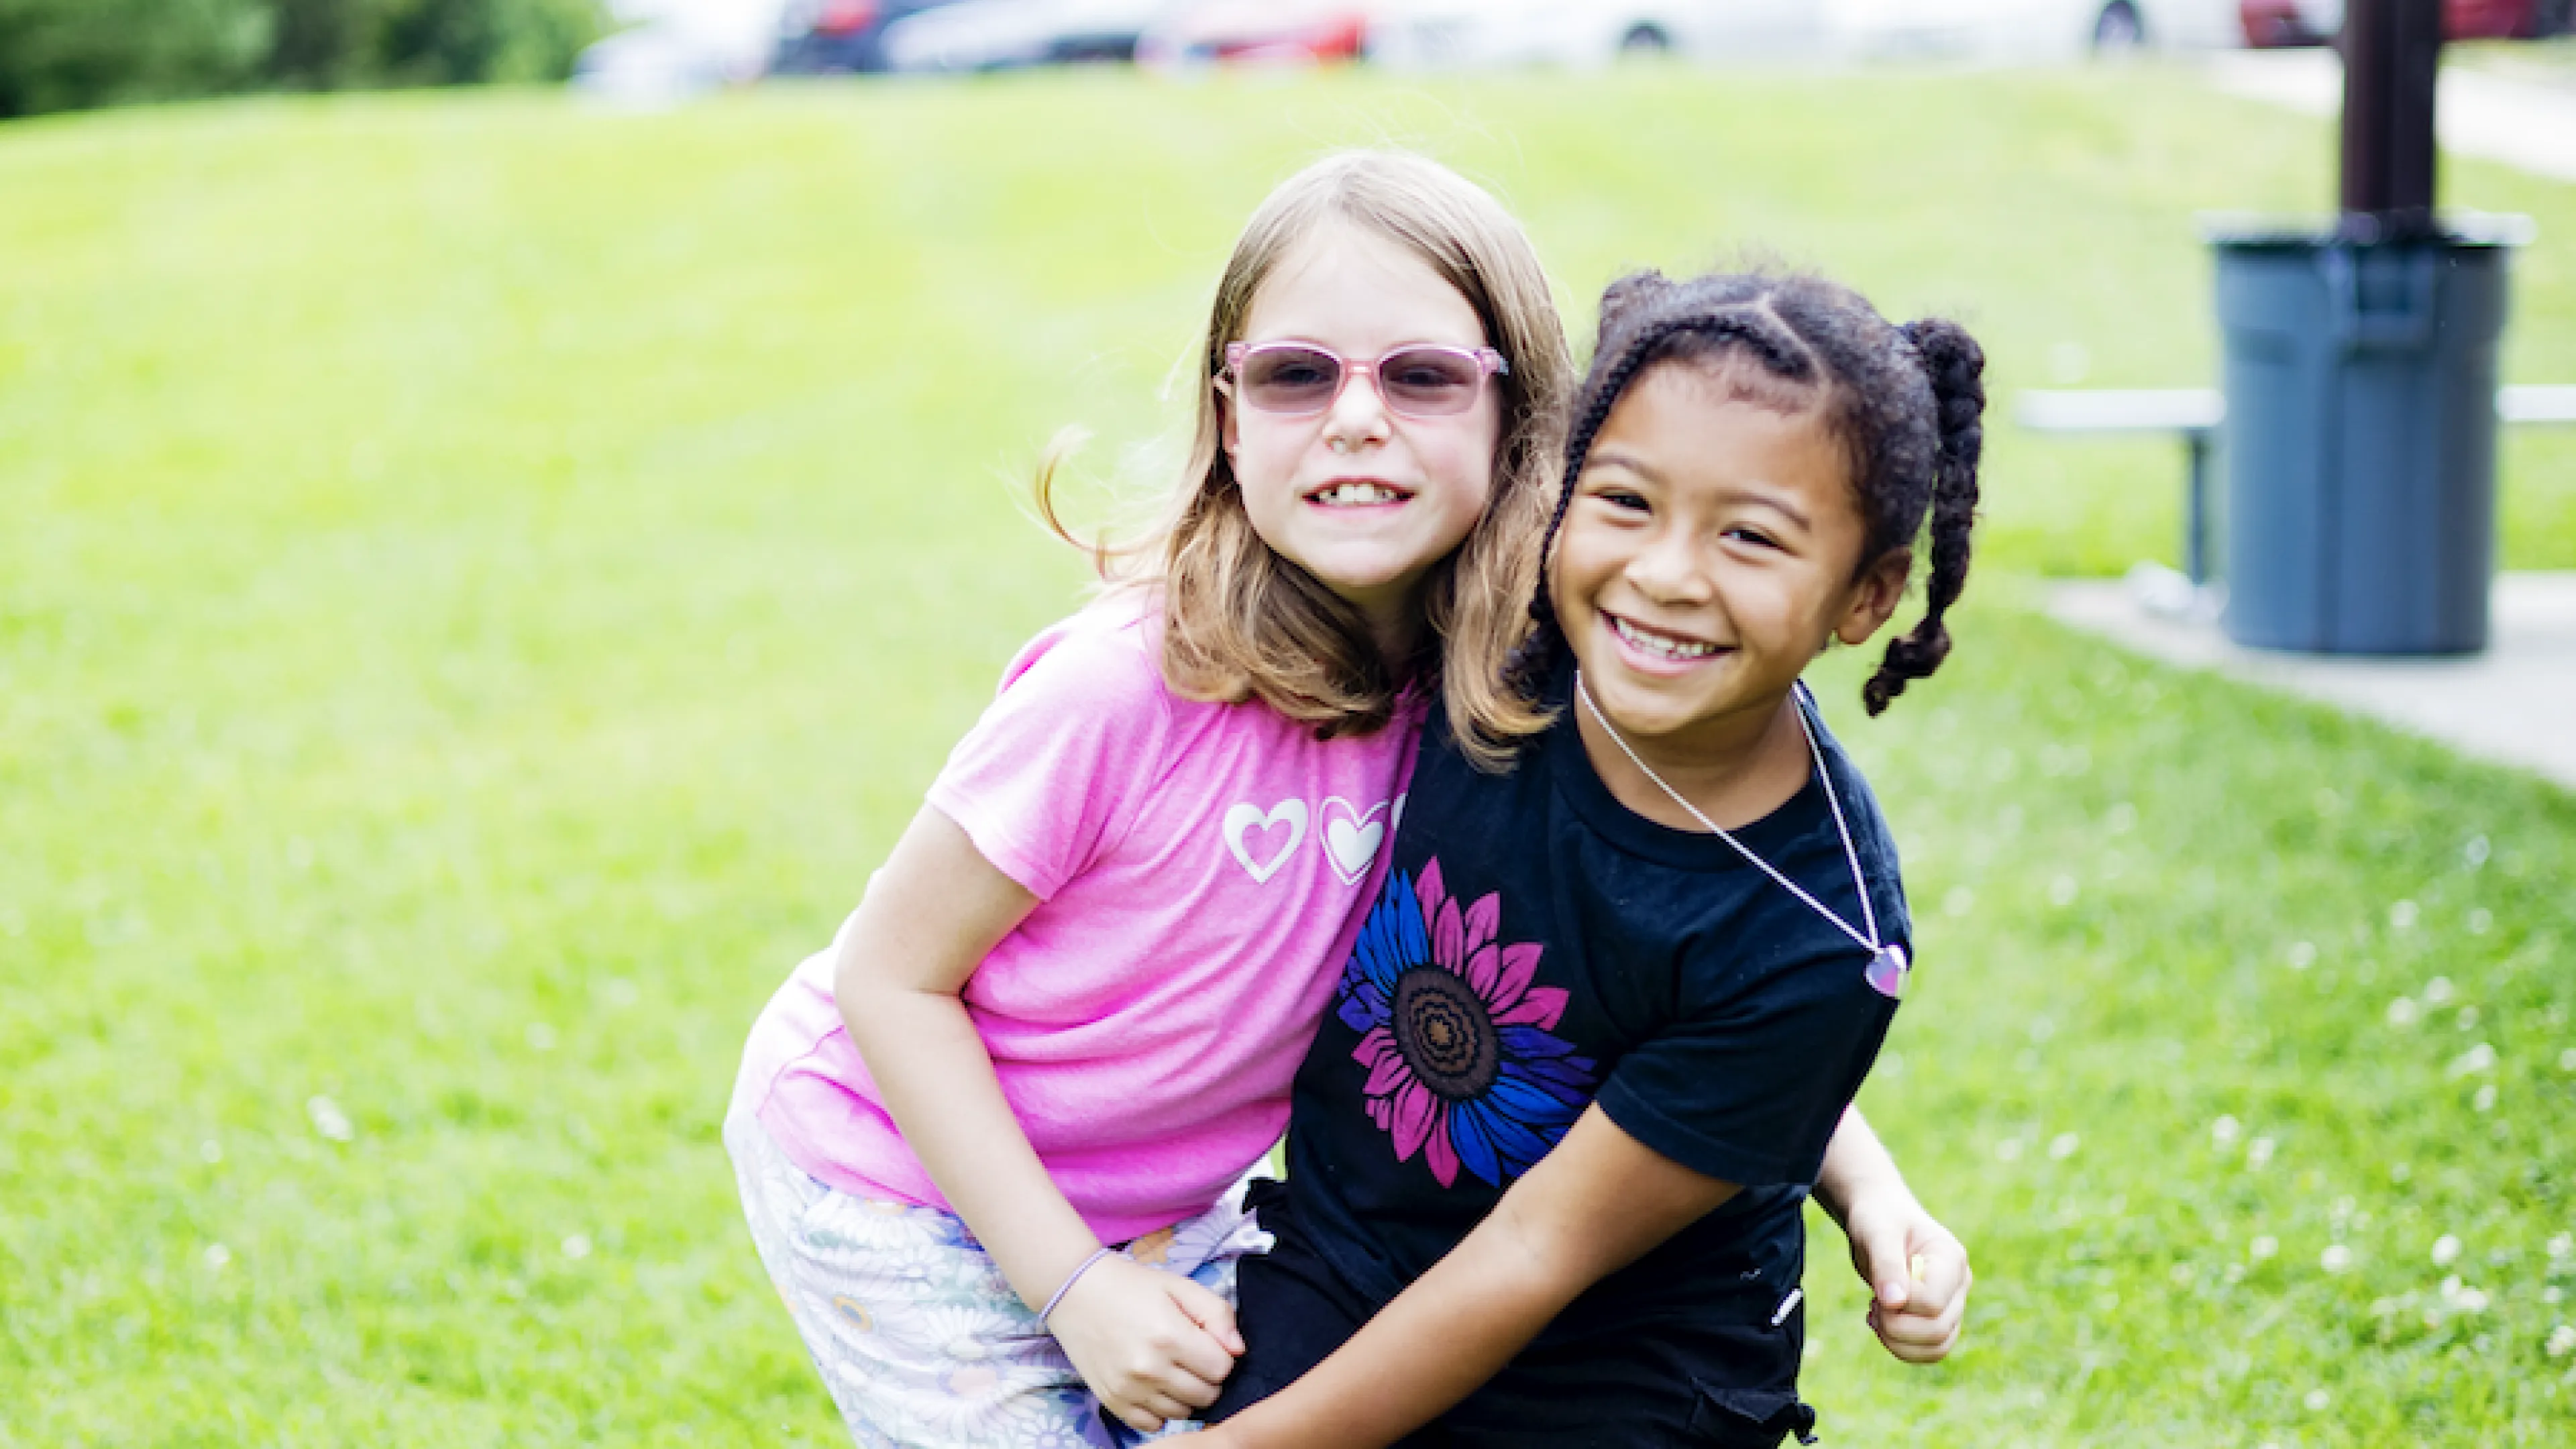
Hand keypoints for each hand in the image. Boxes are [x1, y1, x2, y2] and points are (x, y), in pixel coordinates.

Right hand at [1046, 1252, 1243, 1433]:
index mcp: (1170, 1336)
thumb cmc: (1133, 1287)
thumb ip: (1217, 1314)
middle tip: (1190, 1356)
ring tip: (1171, 1368)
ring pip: (1182, 1413)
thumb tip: (1238, 1350)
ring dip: (1184, 1395)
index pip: (1222, 1369)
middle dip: (1207, 1377)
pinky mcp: (1112, 1402)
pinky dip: (1159, 1410)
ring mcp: (1128, 1390)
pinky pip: (1152, 1424)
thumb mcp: (1180, 1286)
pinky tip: (1154, 1386)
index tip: (1204, 1342)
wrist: (1076, 1293)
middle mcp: (1149, 1369)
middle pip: (1206, 1395)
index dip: (1220, 1355)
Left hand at [1837, 1187, 1969, 1363]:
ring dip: (1898, 1341)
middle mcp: (1959, 1284)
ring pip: (1938, 1347)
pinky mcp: (1939, 1318)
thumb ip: (1886, 1265)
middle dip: (1895, 1327)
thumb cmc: (1879, 1220)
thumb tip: (1894, 1303)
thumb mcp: (1876, 1234)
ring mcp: (1953, 1304)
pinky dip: (1902, 1346)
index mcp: (1951, 1259)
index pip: (1933, 1302)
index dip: (1901, 1304)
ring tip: (1876, 1315)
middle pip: (1938, 1330)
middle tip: (1873, 1305)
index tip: (1878, 1290)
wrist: (1879, 1220)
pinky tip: (1881, 1323)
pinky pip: (1930, 1350)